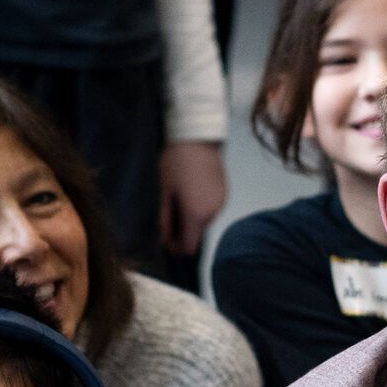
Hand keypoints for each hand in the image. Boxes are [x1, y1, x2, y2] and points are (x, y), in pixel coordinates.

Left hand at [159, 139, 226, 255]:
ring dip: (191, 218)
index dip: (175, 248)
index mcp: (196, 215)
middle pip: (196, 235)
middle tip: (168, 214)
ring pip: (203, 222)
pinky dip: (200, 207)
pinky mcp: (224, 194)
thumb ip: (163, 220)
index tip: (165, 238)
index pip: (188, 248)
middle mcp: (212, 213)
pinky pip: (211, 209)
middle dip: (182, 231)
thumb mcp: (163, 191)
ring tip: (179, 199)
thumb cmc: (176, 162)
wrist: (198, 138)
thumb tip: (161, 241)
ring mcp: (221, 203)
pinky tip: (190, 191)